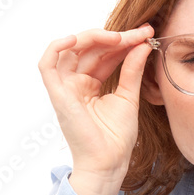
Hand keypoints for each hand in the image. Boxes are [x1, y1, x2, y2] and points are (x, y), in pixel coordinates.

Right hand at [37, 24, 152, 194]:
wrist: (110, 162)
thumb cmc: (117, 137)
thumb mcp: (129, 96)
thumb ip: (133, 69)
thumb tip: (143, 44)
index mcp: (90, 85)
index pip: (104, 54)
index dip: (124, 41)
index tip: (146, 33)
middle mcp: (75, 83)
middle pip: (90, 49)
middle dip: (115, 37)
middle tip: (140, 32)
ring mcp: (65, 88)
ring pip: (71, 50)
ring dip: (93, 38)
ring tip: (119, 37)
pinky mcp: (57, 95)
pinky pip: (47, 64)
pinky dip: (57, 47)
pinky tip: (76, 38)